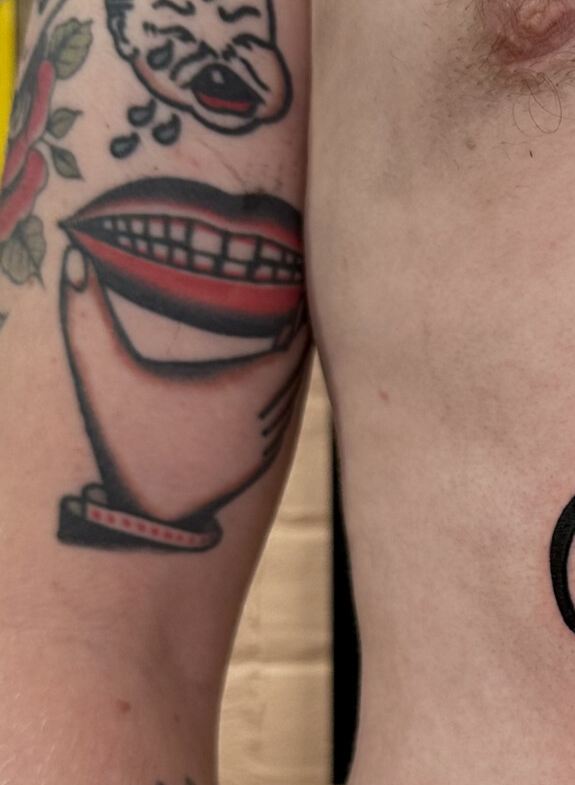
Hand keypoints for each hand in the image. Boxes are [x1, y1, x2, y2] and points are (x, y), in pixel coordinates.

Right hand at [60, 242, 306, 530]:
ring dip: (281, 356)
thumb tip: (68, 254)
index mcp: (249, 388)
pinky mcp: (254, 465)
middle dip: (285, 315)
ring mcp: (267, 445)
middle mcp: (271, 417)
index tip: (265, 266)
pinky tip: (245, 373)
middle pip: (296, 352)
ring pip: (288, 388)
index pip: (292, 324)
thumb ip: (84, 314)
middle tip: (268, 278)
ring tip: (264, 317)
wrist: (141, 529)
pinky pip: (275, 415)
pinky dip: (270, 391)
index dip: (282, 293)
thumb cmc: (122, 449)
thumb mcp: (101, 376)